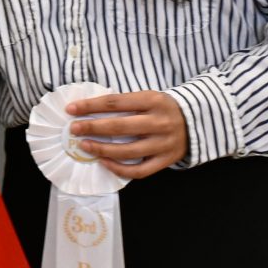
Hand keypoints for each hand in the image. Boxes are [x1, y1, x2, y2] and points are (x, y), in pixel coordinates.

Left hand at [66, 90, 188, 179]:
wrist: (195, 121)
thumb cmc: (162, 108)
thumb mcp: (148, 97)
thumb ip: (124, 104)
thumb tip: (88, 110)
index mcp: (152, 100)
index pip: (115, 102)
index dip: (91, 106)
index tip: (71, 109)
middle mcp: (159, 122)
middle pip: (120, 127)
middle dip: (93, 128)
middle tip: (74, 129)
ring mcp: (164, 143)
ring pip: (128, 151)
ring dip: (102, 149)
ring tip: (85, 146)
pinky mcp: (166, 160)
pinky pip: (140, 170)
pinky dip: (119, 168)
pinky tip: (104, 162)